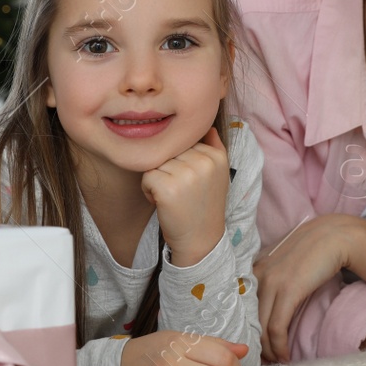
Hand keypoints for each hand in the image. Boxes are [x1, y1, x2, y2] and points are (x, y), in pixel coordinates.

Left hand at [141, 128, 229, 265]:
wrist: (201, 242)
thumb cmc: (204, 206)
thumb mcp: (218, 174)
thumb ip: (213, 146)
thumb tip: (205, 123)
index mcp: (216, 156)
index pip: (184, 142)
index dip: (181, 161)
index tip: (190, 182)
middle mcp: (204, 161)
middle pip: (169, 150)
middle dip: (168, 168)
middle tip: (180, 191)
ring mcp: (186, 173)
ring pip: (155, 161)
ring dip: (157, 179)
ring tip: (172, 197)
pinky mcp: (168, 186)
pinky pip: (146, 175)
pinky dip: (148, 190)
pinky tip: (162, 203)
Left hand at [253, 213, 354, 363]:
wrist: (336, 236)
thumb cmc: (314, 252)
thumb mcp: (286, 263)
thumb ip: (273, 279)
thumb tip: (268, 306)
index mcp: (254, 269)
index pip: (241, 308)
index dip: (247, 331)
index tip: (255, 348)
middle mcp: (257, 275)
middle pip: (249, 321)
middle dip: (255, 346)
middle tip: (264, 363)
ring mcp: (271, 282)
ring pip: (261, 328)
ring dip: (269, 351)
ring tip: (277, 363)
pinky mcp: (288, 290)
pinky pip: (276, 327)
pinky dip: (280, 347)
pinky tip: (286, 356)